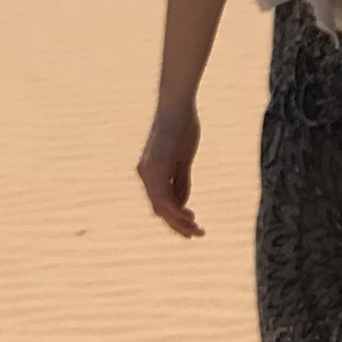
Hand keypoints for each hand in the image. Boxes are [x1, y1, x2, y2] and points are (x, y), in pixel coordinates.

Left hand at [136, 103, 202, 235]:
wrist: (176, 107)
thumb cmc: (181, 127)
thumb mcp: (182, 159)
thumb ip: (180, 181)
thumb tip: (182, 204)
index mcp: (150, 172)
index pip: (161, 202)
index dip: (175, 218)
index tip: (191, 226)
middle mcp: (146, 174)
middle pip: (159, 209)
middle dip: (177, 225)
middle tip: (195, 235)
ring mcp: (149, 172)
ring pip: (161, 207)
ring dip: (178, 221)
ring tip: (196, 230)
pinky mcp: (156, 168)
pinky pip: (164, 197)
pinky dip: (177, 210)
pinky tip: (190, 217)